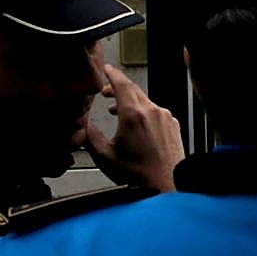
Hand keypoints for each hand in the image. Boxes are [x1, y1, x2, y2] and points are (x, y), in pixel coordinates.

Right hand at [81, 64, 182, 191]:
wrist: (165, 186)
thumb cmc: (137, 175)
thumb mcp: (104, 156)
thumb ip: (90, 136)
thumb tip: (83, 127)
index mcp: (134, 115)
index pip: (122, 84)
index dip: (112, 74)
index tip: (106, 69)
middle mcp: (152, 111)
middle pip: (133, 90)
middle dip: (118, 88)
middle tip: (105, 92)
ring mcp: (165, 117)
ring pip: (145, 100)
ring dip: (129, 101)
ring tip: (115, 110)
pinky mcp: (173, 125)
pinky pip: (156, 111)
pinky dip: (143, 111)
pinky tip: (136, 124)